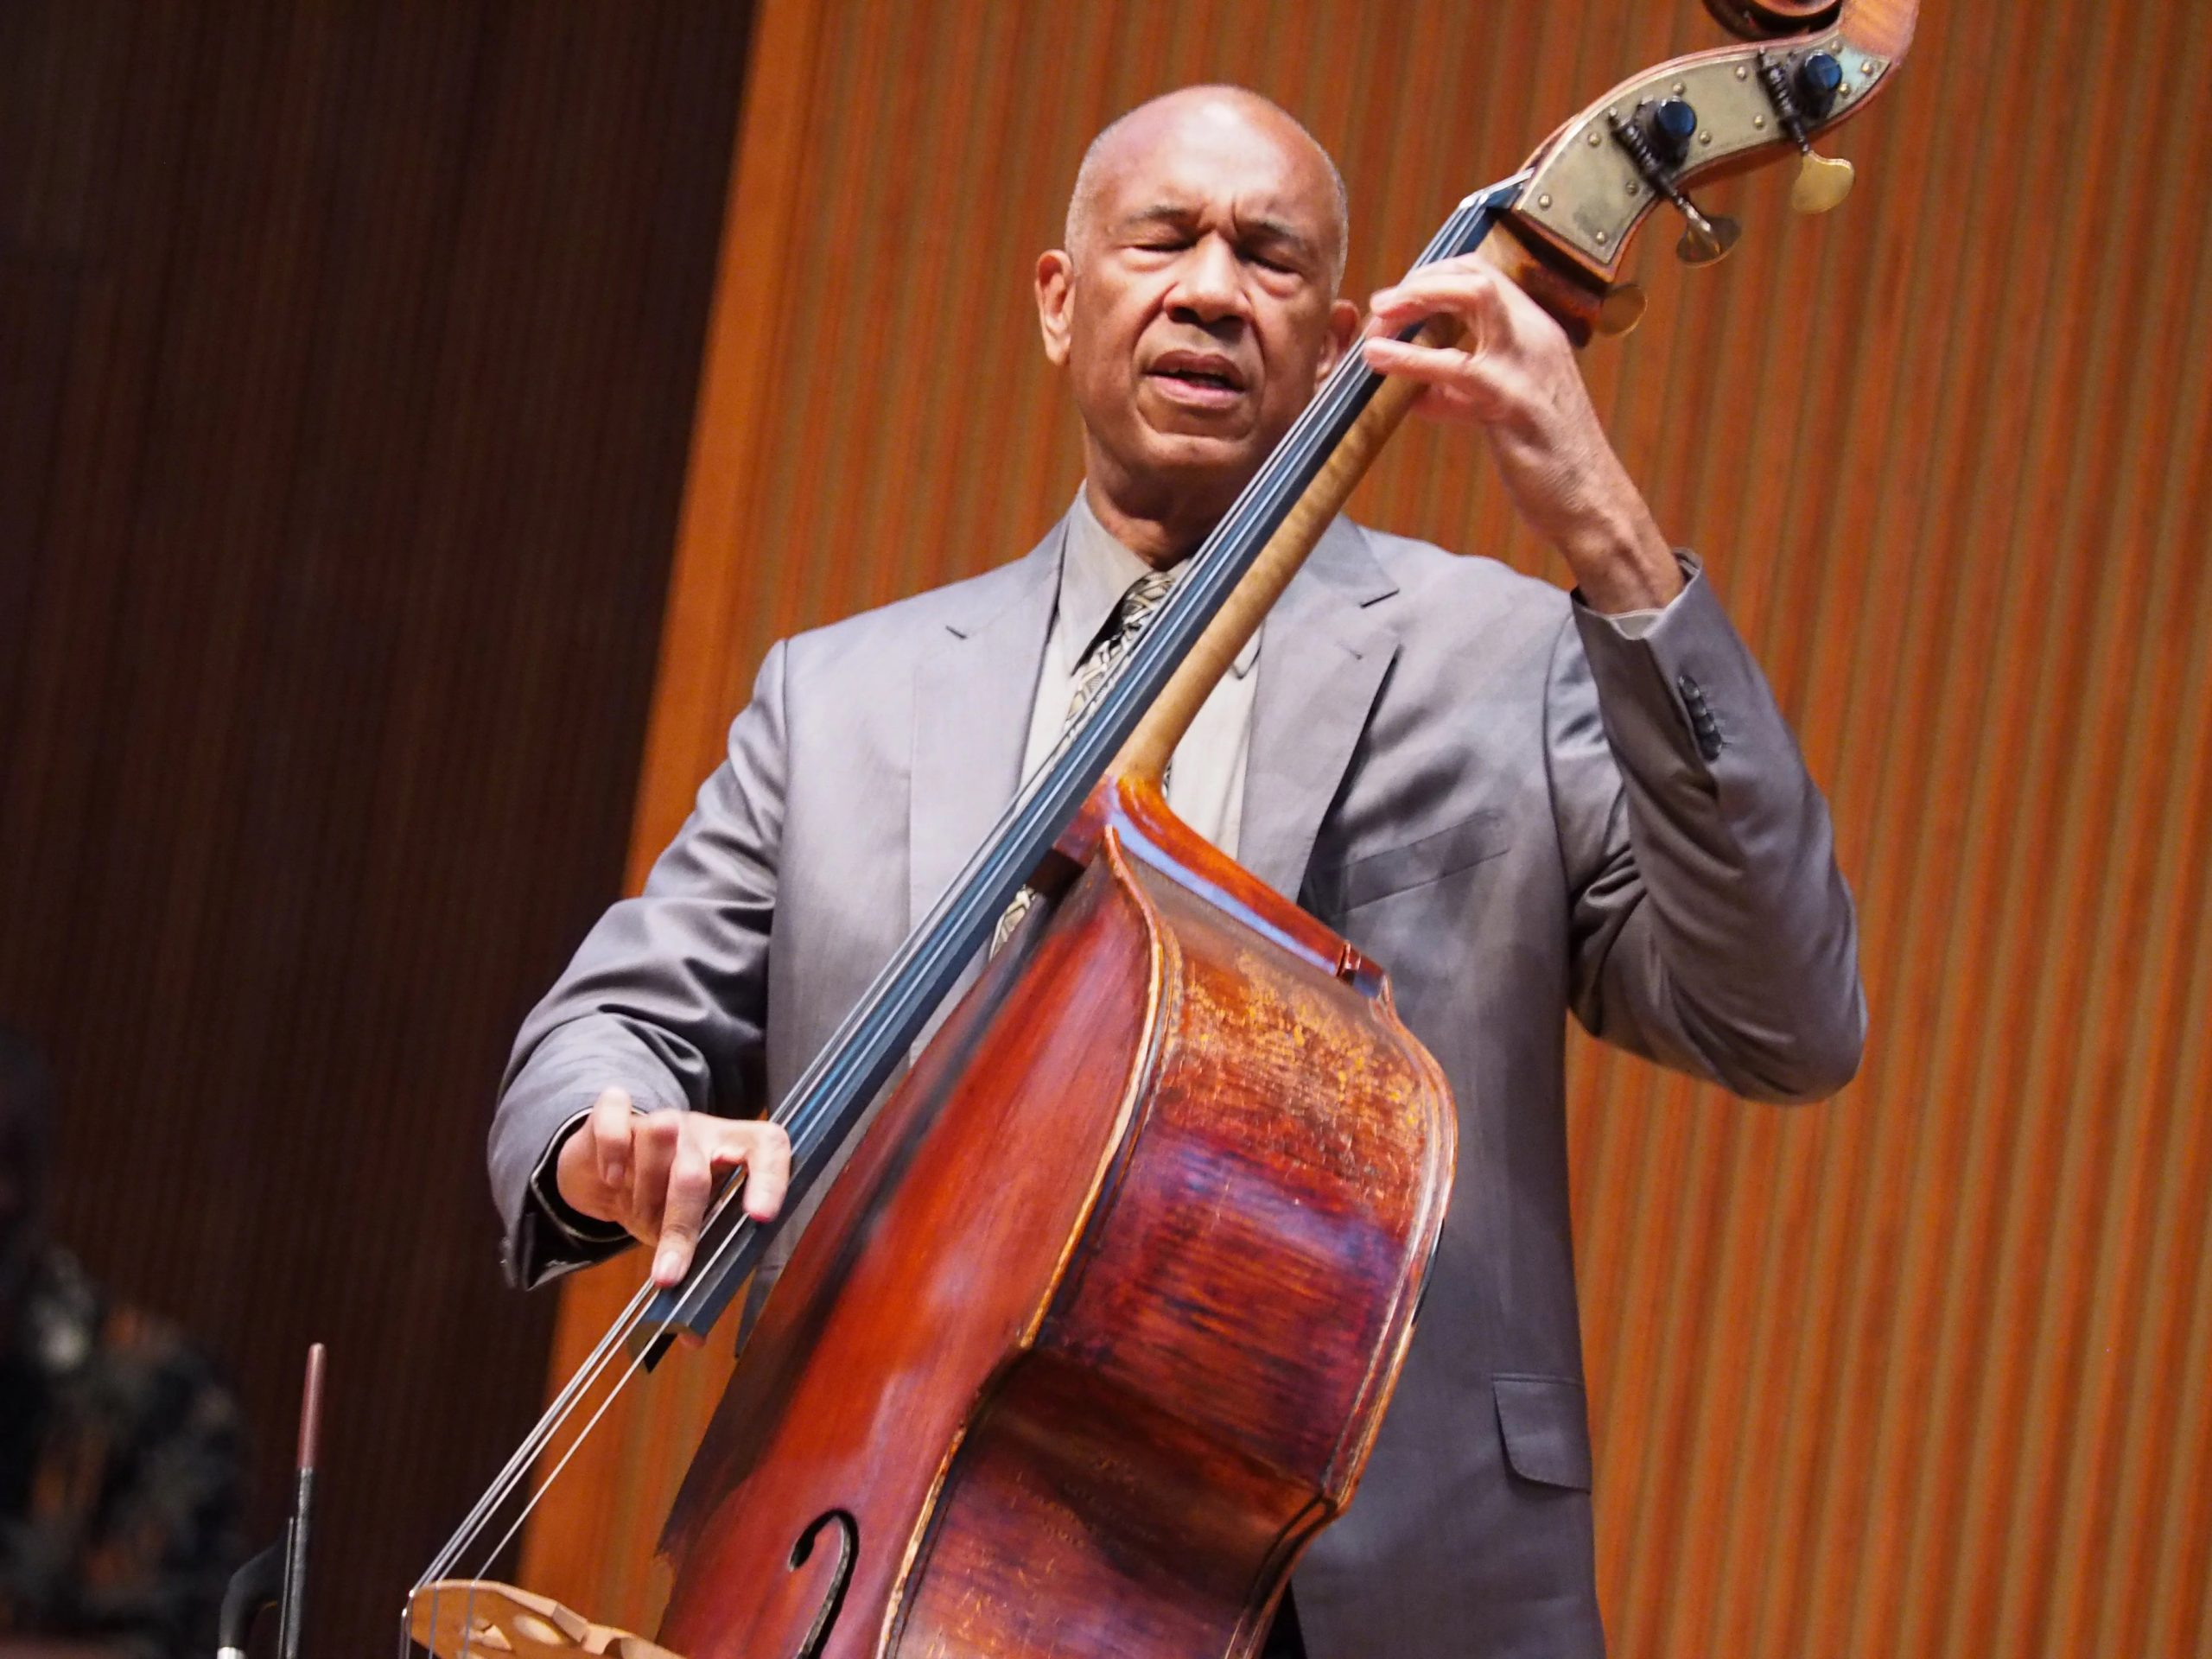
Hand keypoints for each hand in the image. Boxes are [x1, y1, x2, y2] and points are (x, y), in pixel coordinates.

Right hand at [555, 1089, 791, 1286]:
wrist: (608, 1164)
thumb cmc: (663, 1201)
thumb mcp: (688, 1231)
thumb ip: (699, 1270)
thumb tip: (692, 1338)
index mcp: (736, 1151)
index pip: (770, 1148)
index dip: (771, 1179)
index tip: (761, 1218)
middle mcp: (702, 1130)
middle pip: (697, 1171)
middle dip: (680, 1230)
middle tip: (668, 1278)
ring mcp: (660, 1115)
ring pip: (658, 1138)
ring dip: (641, 1192)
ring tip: (635, 1216)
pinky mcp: (616, 1108)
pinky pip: (616, 1115)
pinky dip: (612, 1149)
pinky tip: (611, 1179)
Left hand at [1361, 255, 1682, 613]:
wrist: (1589, 502)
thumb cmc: (1547, 460)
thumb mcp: (1504, 411)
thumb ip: (1464, 392)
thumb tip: (1417, 390)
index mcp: (1537, 332)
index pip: (1484, 274)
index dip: (1434, 277)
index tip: (1397, 301)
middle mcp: (1537, 335)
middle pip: (1475, 274)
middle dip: (1420, 279)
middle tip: (1379, 306)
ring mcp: (1527, 365)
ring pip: (1473, 297)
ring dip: (1417, 300)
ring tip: (1376, 321)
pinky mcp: (1513, 401)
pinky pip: (1455, 367)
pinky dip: (1410, 358)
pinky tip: (1378, 359)